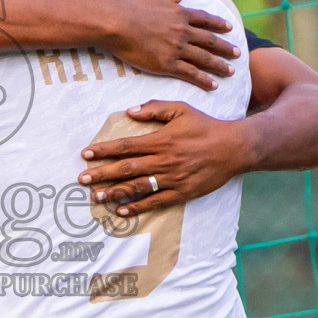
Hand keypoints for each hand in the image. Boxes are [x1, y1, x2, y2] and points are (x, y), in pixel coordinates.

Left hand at [77, 101, 243, 214]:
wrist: (235, 147)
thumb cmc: (206, 126)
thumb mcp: (181, 109)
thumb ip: (155, 108)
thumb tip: (129, 111)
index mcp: (161, 140)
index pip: (126, 146)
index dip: (104, 150)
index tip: (86, 154)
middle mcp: (163, 160)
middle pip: (126, 168)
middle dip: (101, 174)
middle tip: (82, 179)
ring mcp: (172, 178)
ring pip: (137, 187)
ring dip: (114, 192)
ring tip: (96, 197)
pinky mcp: (182, 192)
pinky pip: (155, 202)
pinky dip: (137, 207)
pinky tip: (121, 210)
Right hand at [105, 0, 238, 89]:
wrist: (117, 22)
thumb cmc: (130, 6)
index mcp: (180, 14)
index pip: (205, 20)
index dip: (219, 24)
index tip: (230, 28)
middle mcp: (183, 31)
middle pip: (210, 40)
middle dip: (225, 47)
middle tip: (238, 54)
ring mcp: (177, 48)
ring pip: (204, 58)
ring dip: (220, 66)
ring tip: (231, 72)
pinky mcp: (167, 64)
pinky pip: (191, 74)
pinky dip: (204, 80)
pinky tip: (213, 86)